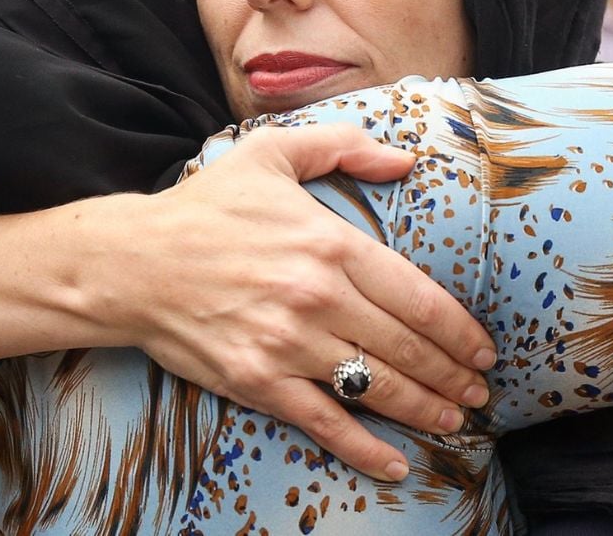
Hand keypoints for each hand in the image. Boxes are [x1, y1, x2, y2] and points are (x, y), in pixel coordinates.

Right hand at [104, 124, 496, 481]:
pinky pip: (326, 423)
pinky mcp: (258, 382)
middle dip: (454, 374)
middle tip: (480, 390)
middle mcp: (318, 297)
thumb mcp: (272, 154)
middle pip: (408, 347)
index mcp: (330, 243)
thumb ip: (344, 146)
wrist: (129, 262)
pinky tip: (396, 465)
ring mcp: (288, 344)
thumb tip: (406, 160)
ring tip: (455, 419)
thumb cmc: (204, 208)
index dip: (460, 330)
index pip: (418, 297)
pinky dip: (366, 449)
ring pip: (377, 387)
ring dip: (426, 409)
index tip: (483, 348)